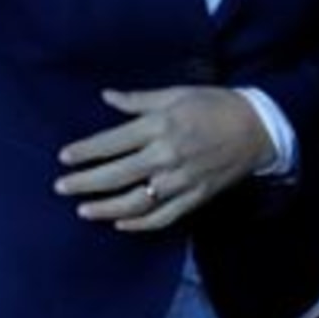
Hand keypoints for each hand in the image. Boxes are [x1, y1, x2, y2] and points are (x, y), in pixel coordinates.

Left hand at [54, 87, 272, 230]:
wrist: (257, 128)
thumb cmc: (214, 105)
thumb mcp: (176, 93)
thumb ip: (139, 101)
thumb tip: (106, 97)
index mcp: (160, 126)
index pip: (112, 142)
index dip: (85, 151)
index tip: (64, 157)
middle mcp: (167, 156)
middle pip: (117, 174)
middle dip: (85, 182)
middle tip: (60, 187)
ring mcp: (181, 181)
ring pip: (136, 201)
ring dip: (106, 208)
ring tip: (83, 210)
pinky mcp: (195, 198)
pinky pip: (163, 217)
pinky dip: (140, 224)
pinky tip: (121, 223)